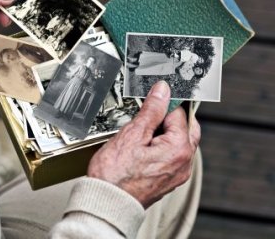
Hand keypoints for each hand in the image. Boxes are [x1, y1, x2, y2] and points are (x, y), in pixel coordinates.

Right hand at [87, 81, 200, 207]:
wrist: (107, 201)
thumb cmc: (116, 174)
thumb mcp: (133, 133)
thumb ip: (152, 110)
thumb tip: (162, 91)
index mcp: (179, 149)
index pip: (179, 113)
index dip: (163, 102)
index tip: (151, 98)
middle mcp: (184, 163)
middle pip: (185, 127)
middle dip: (169, 116)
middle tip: (150, 110)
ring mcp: (177, 174)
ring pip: (179, 142)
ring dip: (166, 130)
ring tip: (143, 129)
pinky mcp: (168, 180)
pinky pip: (172, 155)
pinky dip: (163, 145)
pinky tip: (144, 144)